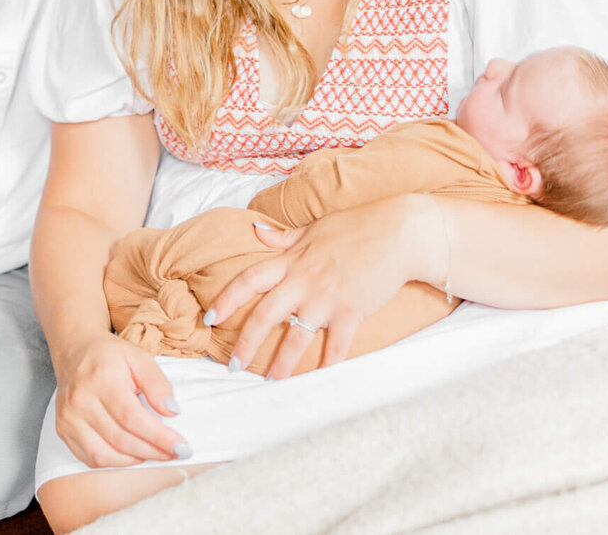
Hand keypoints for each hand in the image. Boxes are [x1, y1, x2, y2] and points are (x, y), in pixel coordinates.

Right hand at [53, 333, 188, 467]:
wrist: (75, 350)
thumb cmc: (109, 356)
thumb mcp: (139, 358)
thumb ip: (158, 384)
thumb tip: (172, 412)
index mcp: (101, 380)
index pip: (132, 418)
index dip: (159, 437)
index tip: (181, 447)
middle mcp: (81, 401)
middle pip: (121, 440)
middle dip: (154, 451)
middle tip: (175, 453)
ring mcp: (69, 418)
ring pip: (105, 455)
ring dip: (135, 460)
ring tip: (154, 452)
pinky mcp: (63, 429)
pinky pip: (91, 458)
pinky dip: (115, 462)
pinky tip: (131, 453)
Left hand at [206, 195, 429, 379]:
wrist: (398, 232)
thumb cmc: (355, 227)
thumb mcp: (312, 228)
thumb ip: (282, 237)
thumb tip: (255, 230)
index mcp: (290, 260)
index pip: (248, 281)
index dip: (226, 300)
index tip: (209, 318)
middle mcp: (302, 281)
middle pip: (264, 315)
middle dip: (245, 342)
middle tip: (232, 364)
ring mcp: (327, 298)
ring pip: (295, 336)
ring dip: (281, 362)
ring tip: (270, 381)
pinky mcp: (352, 311)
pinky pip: (336, 345)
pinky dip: (328, 364)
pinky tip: (319, 379)